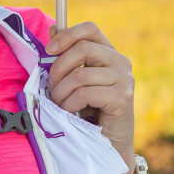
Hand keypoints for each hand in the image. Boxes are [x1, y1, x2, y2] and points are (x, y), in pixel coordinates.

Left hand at [45, 22, 134, 164]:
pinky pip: (85, 94)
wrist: (107, 144)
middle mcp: (121, 62)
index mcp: (110, 53)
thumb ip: (66, 56)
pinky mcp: (122, 98)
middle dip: (58, 69)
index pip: (90, 29)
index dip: (67, 35)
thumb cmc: (89, 112)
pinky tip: (69, 113)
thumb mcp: (76, 81)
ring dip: (61, 93)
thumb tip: (53, 28)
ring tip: (59, 105)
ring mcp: (124, 79)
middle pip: (82, 49)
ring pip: (80, 75)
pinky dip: (69, 104)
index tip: (49, 50)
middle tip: (51, 88)